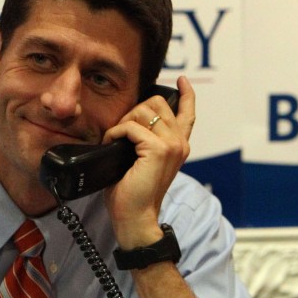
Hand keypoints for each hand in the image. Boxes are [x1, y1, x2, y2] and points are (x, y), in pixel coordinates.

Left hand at [102, 75, 195, 247]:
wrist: (136, 218)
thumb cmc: (133, 193)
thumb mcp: (142, 160)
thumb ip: (145, 141)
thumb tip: (129, 123)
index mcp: (179, 145)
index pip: (188, 112)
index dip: (186, 93)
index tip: (180, 80)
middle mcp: (180, 142)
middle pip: (157, 103)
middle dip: (134, 111)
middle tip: (120, 131)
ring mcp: (171, 145)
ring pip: (144, 111)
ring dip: (123, 122)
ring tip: (115, 140)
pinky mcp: (158, 150)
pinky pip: (131, 127)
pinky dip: (115, 133)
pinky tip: (110, 144)